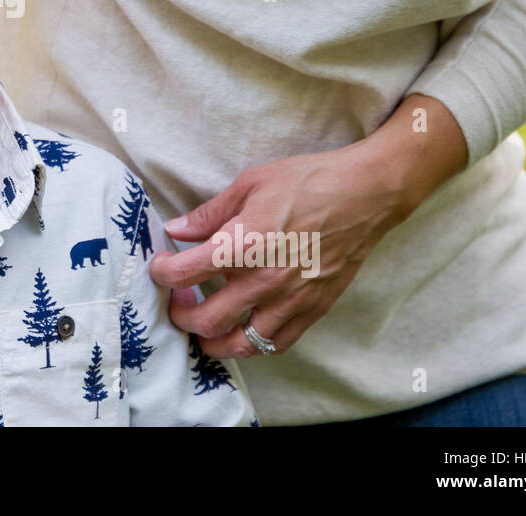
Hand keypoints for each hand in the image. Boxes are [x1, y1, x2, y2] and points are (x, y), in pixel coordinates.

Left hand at [151, 94, 466, 358]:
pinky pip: (275, 344)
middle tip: (177, 299)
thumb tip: (176, 230)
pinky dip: (252, 344)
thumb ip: (209, 213)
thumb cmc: (308, 182)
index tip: (160, 266)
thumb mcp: (250, 183)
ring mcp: (291, 300)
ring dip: (212, 340)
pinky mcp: (313, 310)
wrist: (365, 195)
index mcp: (244, 243)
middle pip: (206, 319)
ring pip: (239, 343)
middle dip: (180, 313)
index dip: (163, 272)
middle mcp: (265, 279)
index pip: (186, 271)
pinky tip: (241, 329)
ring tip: (202, 327)